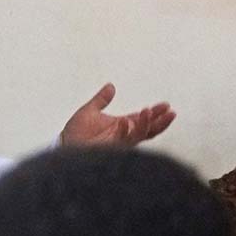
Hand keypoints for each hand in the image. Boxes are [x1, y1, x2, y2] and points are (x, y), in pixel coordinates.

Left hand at [60, 83, 175, 146]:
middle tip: (170, 112)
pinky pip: (122, 141)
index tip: (166, 105)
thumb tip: (111, 86)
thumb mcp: (89, 111)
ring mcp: (118, 143)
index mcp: (121, 126)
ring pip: (138, 136)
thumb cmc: (76, 132)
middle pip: (148, 130)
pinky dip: (125, 131)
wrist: (64, 144)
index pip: (142, 119)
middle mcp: (123, 135)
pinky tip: (125, 121)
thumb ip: (101, 99)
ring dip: (145, 124)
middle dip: (160, 122)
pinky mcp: (111, 150)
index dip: (154, 112)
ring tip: (148, 112)